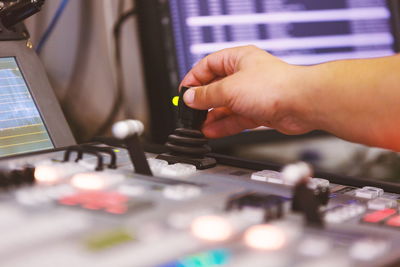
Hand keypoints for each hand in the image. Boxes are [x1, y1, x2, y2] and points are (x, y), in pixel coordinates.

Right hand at [181, 45, 315, 137]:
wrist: (302, 104)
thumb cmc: (275, 86)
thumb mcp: (230, 89)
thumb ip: (207, 95)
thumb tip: (190, 98)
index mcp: (238, 59)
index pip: (208, 65)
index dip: (194, 78)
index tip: (184, 93)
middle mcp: (245, 76)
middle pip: (216, 87)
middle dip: (203, 101)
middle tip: (190, 112)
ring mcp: (252, 94)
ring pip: (226, 106)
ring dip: (211, 116)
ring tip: (198, 126)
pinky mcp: (258, 111)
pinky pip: (236, 118)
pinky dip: (224, 125)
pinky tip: (211, 131)